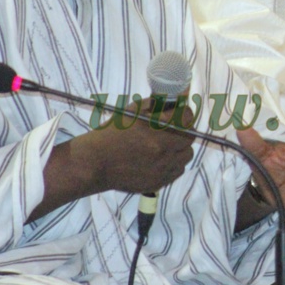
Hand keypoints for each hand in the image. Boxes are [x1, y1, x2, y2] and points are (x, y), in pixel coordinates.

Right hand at [77, 100, 195, 194]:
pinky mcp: (158, 182)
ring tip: (166, 145)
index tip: (180, 113)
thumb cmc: (111, 133)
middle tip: (174, 129)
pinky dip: (173, 164)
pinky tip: (160, 159)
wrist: (95, 163)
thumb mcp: (131, 111)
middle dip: (184, 130)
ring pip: (186, 156)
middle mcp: (164, 151)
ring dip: (180, 148)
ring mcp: (162, 169)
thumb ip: (154, 104)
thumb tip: (172, 101)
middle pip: (190, 138)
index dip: (185, 113)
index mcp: (158, 131)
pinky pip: (177, 171)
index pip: (188, 118)